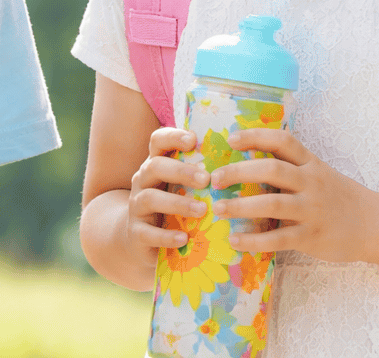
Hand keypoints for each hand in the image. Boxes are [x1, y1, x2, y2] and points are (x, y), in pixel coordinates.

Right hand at [126, 127, 210, 254]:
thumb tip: (243, 160)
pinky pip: (147, 233)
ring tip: (202, 210)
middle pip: (154, 166)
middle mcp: (143, 181)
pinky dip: (166, 235)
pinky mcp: (136, 233)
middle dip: (180, 171)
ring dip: (177, 203)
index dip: (173, 137)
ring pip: (150, 198)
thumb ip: (202, 175)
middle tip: (206, 179)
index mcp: (156, 165)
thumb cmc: (172, 209)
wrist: (142, 241)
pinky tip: (184, 238)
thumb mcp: (183, 188)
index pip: (158, 141)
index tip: (193, 140)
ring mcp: (136, 207)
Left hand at [210, 128, 378, 262]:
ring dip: (241, 206)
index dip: (256, 136)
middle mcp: (310, 182)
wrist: (374, 224)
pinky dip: (254, 240)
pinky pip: (279, 238)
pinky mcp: (311, 236)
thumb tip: (244, 162)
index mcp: (310, 163)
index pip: (283, 141)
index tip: (231, 139)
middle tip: (214, 178)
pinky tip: (235, 241)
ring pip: (272, 204)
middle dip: (239, 171)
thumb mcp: (317, 173)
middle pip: (272, 169)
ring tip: (219, 209)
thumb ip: (289, 167)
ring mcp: (312, 210)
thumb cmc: (337, 197)